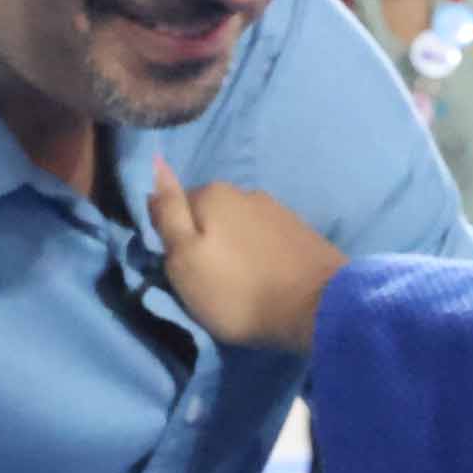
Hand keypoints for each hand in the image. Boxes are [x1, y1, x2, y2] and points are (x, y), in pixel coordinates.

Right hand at [148, 156, 347, 352]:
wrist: (317, 308)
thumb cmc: (238, 290)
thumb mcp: (185, 258)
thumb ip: (167, 212)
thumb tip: (155, 164)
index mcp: (212, 192)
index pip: (175, 207)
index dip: (173, 238)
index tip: (180, 268)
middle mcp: (245, 191)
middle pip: (209, 215)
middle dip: (206, 240)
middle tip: (209, 280)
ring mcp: (276, 208)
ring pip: (239, 226)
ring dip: (234, 247)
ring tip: (239, 281)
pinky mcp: (300, 230)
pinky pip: (265, 237)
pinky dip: (259, 253)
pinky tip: (264, 274)